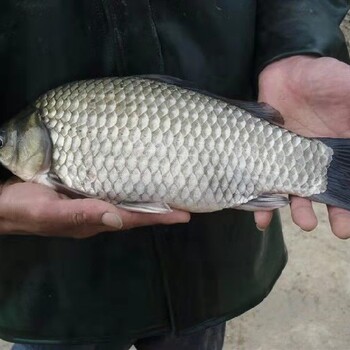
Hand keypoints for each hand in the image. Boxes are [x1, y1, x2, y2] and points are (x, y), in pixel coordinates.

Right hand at [0, 178, 189, 237]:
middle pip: (136, 214)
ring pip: (127, 204)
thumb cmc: (23, 208)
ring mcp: (91, 207)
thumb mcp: (48, 212)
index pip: (134, 219)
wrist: (3, 206)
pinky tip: (137, 183)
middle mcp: (98, 216)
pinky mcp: (83, 197)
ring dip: (149, 201)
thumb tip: (118, 218)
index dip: (160, 217)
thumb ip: (81, 214)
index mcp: (93, 221)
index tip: (184, 215)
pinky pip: (114, 195)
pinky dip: (130, 191)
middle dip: (161, 210)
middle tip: (185, 202)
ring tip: (170, 193)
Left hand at [256, 55, 349, 238]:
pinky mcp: (267, 158)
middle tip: (337, 229)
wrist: (286, 70)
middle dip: (334, 213)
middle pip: (328, 191)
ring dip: (300, 211)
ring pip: (297, 192)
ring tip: (305, 222)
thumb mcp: (349, 88)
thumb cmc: (323, 78)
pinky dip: (262, 202)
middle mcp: (318, 160)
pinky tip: (262, 217)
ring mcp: (291, 161)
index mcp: (342, 148)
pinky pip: (264, 182)